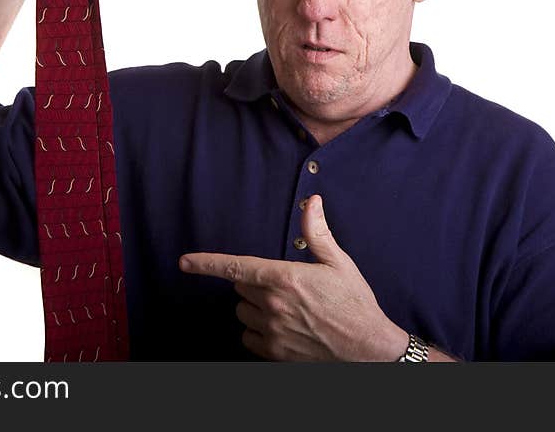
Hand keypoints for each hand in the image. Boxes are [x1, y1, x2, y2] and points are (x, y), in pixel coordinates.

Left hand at [179, 195, 408, 360]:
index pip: (235, 267)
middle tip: (284, 284)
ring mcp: (271, 330)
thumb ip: (318, 233)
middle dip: (254, 281)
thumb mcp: (339, 263)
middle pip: (241, 286)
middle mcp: (272, 304)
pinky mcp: (274, 352)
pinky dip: (258, 330)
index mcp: (284, 278)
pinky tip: (281, 327)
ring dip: (255, 306)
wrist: (369, 350)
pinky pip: (248, 336)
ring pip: (243, 311)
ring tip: (286, 307)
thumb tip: (312, 202)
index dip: (206, 263)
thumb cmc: (355, 304)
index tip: (185, 261)